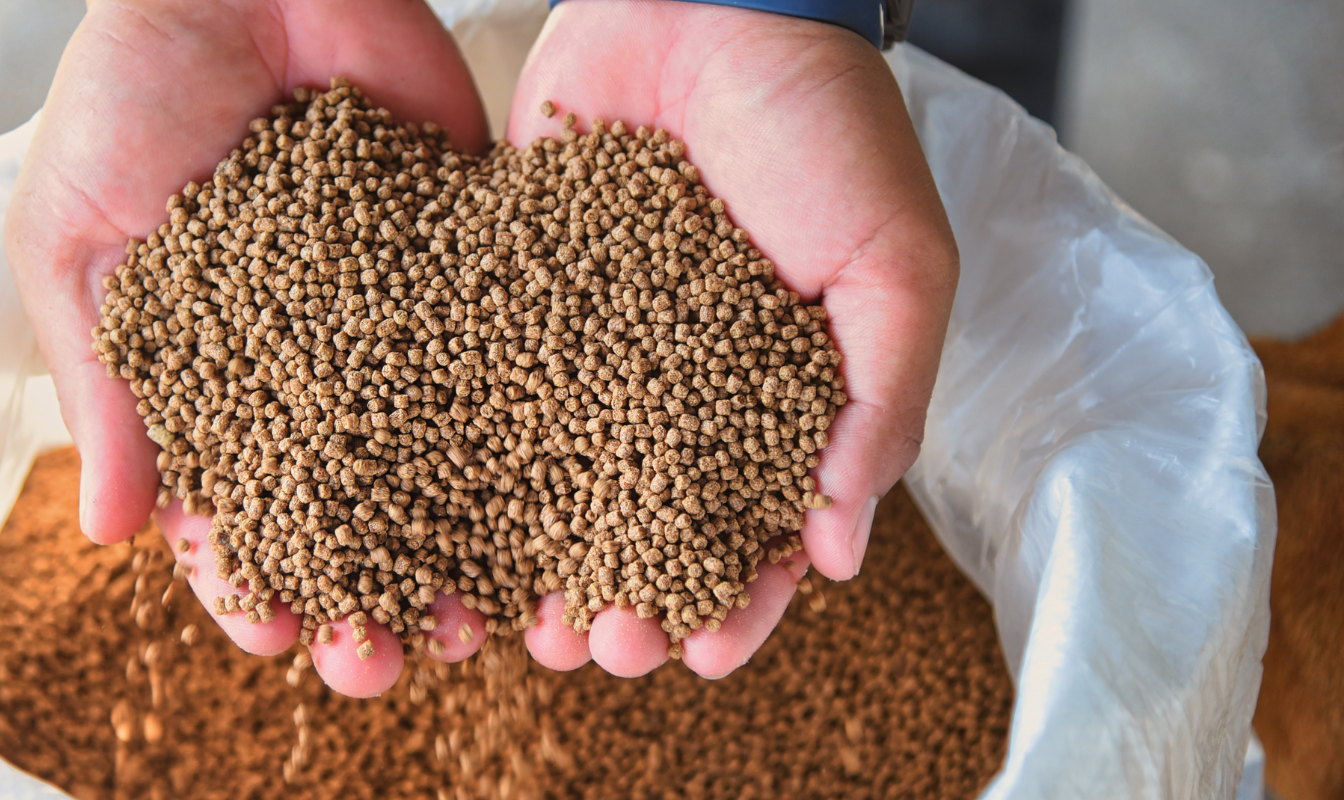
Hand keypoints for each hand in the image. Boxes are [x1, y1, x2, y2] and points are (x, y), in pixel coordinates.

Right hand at [4, 0, 491, 696]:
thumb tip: (110, 536)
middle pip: (342, 502)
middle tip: (380, 665)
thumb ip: (106, 380)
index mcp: (209, 367)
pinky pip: (492, 357)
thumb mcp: (78, 239)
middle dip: (360, 587)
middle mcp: (308, 358)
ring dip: (450, 547)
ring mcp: (392, 314)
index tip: (271, 632)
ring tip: (473, 627)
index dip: (247, 573)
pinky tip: (539, 508)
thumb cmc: (128, 90)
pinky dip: (518, 436)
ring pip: (428, 454)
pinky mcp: (466, 255)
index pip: (229, 497)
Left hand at [508, 0, 957, 678]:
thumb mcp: (895, 262)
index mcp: (781, 393)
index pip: (762, 526)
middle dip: (625, 595)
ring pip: (564, 477)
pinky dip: (474, 454)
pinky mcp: (521, 293)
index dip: (736, 598)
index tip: (698, 653)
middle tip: (596, 649)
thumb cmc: (826, 124)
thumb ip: (881, 399)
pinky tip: (448, 513)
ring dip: (542, 556)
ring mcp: (599, 345)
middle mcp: (683, 384)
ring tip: (517, 619)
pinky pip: (496, 386)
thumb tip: (839, 549)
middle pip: (649, 521)